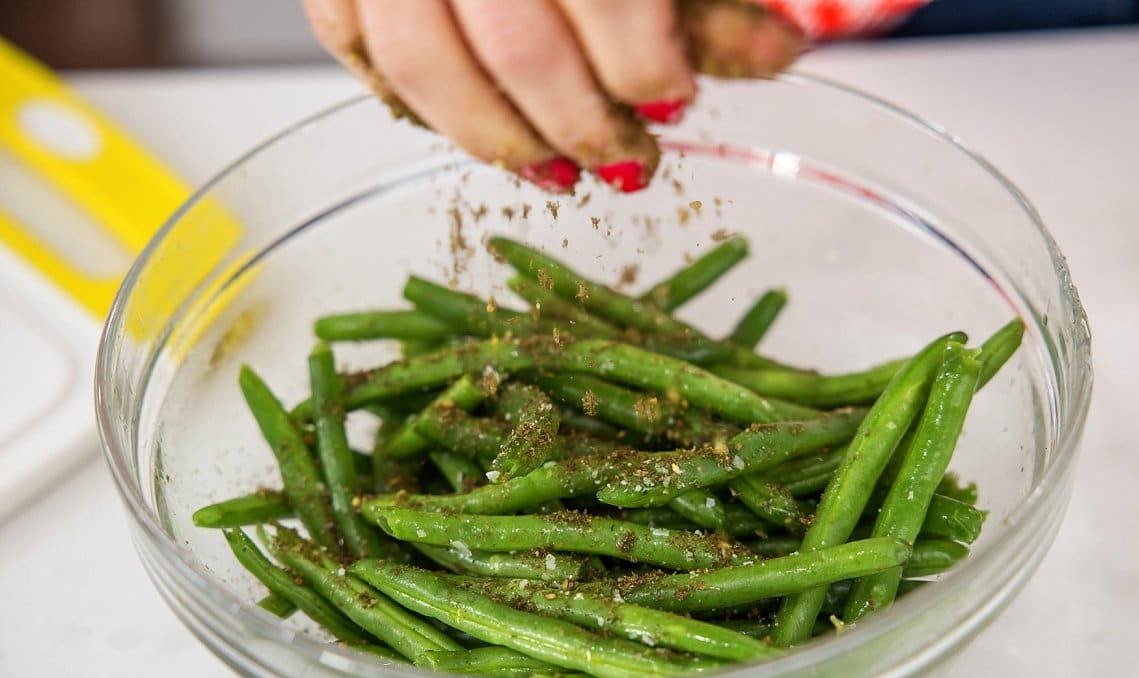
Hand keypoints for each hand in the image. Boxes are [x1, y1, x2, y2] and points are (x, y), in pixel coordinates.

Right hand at [302, 0, 807, 192]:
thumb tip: (780, 56)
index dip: (644, 70)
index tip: (672, 101)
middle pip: (514, 46)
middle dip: (579, 124)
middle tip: (623, 159)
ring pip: (420, 62)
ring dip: (495, 139)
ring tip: (551, 168)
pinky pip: (351, 41)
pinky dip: (407, 100)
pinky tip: (462, 124)